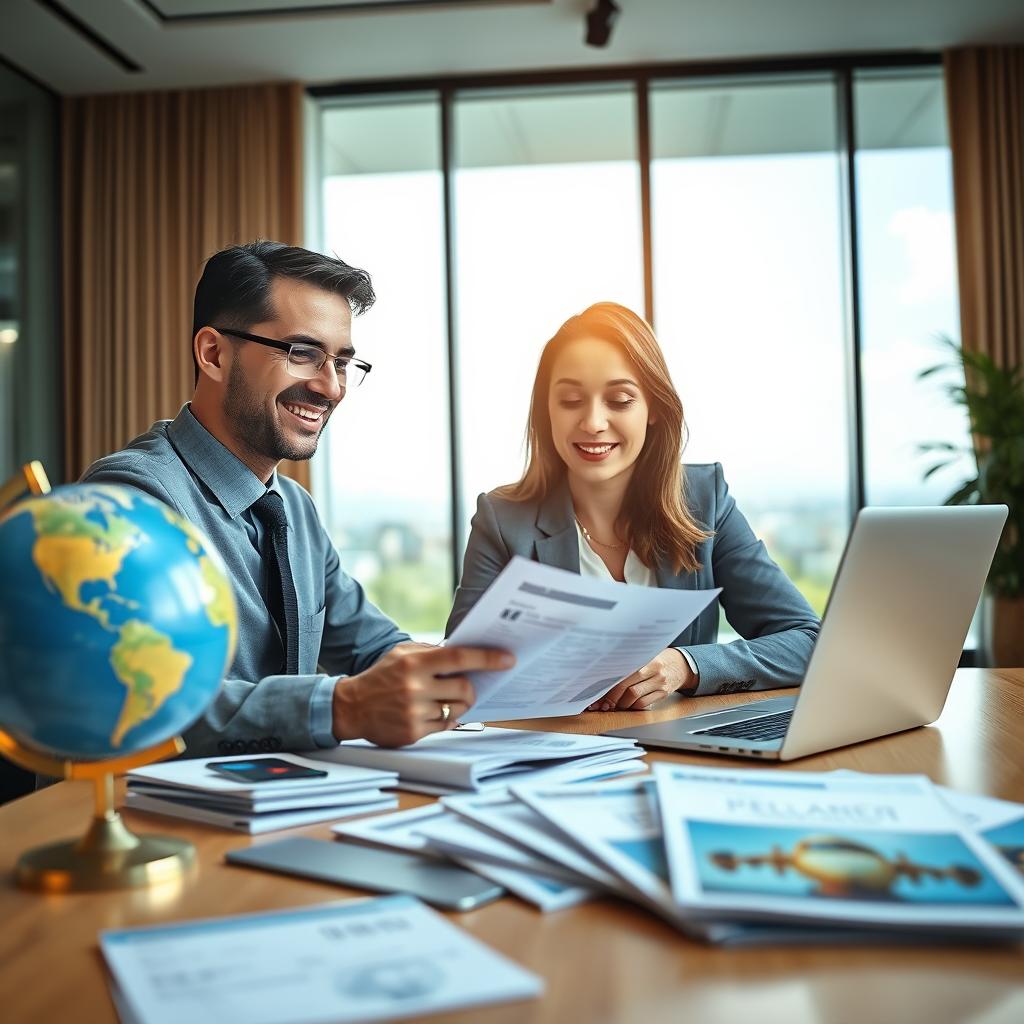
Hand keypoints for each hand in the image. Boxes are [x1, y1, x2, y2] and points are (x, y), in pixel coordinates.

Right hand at [332, 645, 513, 746]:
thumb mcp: (402, 654)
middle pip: (465, 689)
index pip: (459, 658)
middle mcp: (415, 687)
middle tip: (465, 688)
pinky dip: (445, 720)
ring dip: (457, 706)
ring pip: (457, 710)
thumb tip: (465, 655)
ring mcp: (414, 712)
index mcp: (414, 663)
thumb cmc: (381, 676)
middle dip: (470, 689)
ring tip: (442, 700)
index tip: (508, 659)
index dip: (487, 658)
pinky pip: (445, 727)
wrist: (351, 707)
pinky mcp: (413, 733)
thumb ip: (431, 653)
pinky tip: (432, 712)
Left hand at [587, 649, 693, 711]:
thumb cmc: (659, 659)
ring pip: (636, 698)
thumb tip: (604, 672)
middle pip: (628, 688)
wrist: (682, 665)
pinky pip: (645, 704)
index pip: (624, 673)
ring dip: (622, 704)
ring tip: (614, 705)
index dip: (609, 685)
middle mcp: (654, 671)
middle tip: (603, 704)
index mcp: (647, 658)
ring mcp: (660, 684)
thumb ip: (630, 662)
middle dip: (613, 698)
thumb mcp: (647, 654)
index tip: (598, 693)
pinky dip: (633, 707)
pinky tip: (627, 705)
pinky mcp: (663, 694)